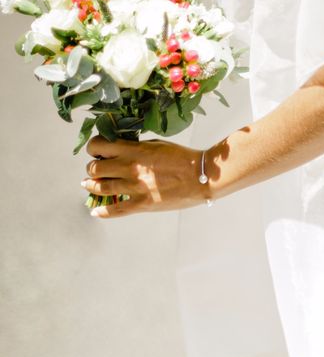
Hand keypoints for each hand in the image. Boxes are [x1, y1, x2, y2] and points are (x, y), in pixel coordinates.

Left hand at [81, 136, 212, 218]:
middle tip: (95, 168)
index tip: (97, 149)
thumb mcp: (157, 145)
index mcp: (134, 151)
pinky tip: (96, 211)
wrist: (201, 176)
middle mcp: (129, 168)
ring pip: (100, 187)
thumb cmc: (183, 157)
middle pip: (95, 168)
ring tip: (89, 184)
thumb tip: (121, 151)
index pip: (99, 146)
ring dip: (91, 185)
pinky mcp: (142, 204)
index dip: (94, 147)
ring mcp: (134, 188)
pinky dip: (102, 211)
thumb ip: (137, 148)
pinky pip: (115, 210)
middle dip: (92, 167)